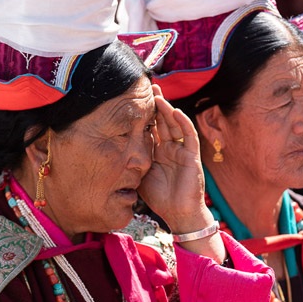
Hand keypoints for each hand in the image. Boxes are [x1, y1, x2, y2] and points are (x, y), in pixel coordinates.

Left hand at [137, 85, 211, 232]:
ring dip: (167, 109)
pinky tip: (175, 112)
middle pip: (163, 121)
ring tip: (158, 95)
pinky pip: (188, 137)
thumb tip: (111, 154)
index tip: (135, 101)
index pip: (151, 128)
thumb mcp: (140, 176)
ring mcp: (181, 151)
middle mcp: (170, 148)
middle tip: (148, 87)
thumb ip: (132, 163)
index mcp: (158, 152)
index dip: (145, 115)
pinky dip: (183, 123)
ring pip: (174, 125)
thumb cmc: (160, 198)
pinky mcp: (192, 157)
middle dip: (156, 105)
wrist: (179, 214)